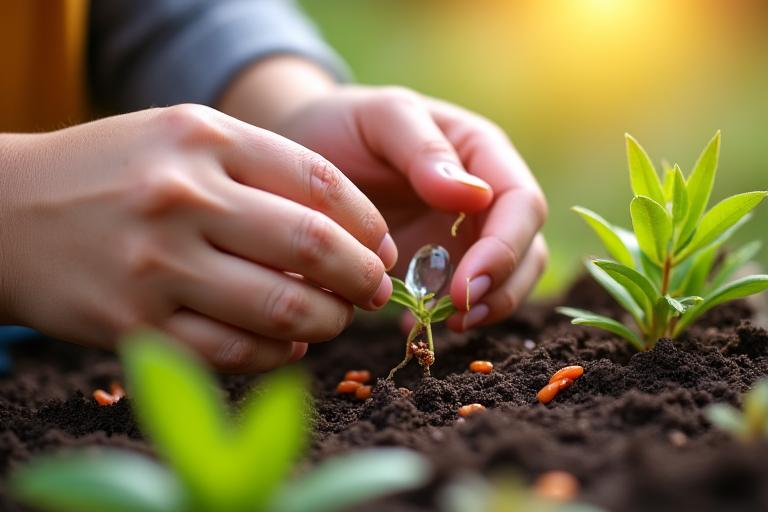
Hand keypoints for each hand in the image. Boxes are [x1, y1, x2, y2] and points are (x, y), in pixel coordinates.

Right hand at [0, 105, 394, 371]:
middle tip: (374, 289)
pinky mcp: (135, 326)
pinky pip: (235, 352)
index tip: (380, 245)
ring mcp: (156, 266)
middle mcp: (182, 199)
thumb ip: (264, 172)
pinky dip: (277, 353)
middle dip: (362, 277)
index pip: (320, 182)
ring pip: (282, 308)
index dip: (368, 222)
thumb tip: (352, 233)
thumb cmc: (115, 172)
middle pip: (312, 246)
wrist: (8, 213)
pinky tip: (288, 343)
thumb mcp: (185, 140)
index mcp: (203, 140)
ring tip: (335, 317)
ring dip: (328, 321)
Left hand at [275, 86, 547, 330]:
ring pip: (505, 279)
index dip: (504, 249)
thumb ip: (424, 150)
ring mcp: (463, 233)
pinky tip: (412, 326)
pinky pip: (460, 297)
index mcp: (483, 153)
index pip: (521, 204)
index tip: (465, 286)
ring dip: (485, 308)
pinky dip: (446, 317)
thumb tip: (474, 198)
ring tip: (443, 326)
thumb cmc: (346, 124)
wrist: (309, 148)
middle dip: (502, 287)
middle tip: (459, 316)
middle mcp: (485, 196)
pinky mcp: (437, 264)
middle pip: (526, 248)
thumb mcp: (381, 118)